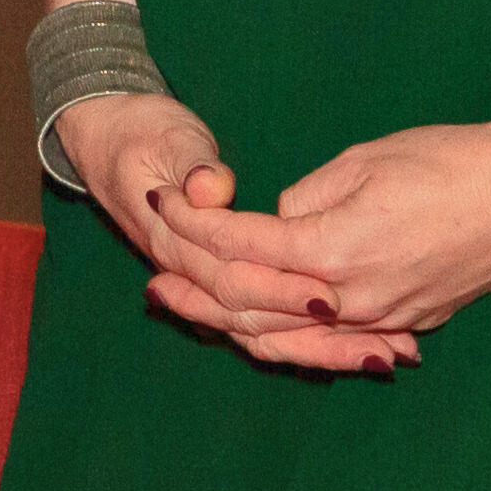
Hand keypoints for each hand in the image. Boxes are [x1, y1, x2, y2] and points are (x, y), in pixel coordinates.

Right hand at [55, 93, 378, 373]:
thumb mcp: (167, 139)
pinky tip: (368, 351)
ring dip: (327, 351)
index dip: (281, 285)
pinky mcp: (214, 282)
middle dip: (319, 334)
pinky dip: (315, 345)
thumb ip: (193, 165)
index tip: (329, 294)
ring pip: (264, 335)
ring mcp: (197, 280)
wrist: (101, 133)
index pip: (233, 270)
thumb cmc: (139, 132)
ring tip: (389, 358)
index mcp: (170, 234)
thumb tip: (211, 188)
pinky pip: (267, 329)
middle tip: (379, 344)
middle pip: (255, 316)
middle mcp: (184, 268)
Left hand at [179, 113, 490, 356]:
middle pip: (252, 304)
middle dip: (197, 289)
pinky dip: (291, 336)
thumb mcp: (364, 162)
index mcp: (332, 249)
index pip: (239, 245)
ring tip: (192, 310)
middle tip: (152, 281)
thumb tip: (278, 220)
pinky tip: (264, 329)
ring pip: (291, 335)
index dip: (192, 225)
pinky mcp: (410, 322)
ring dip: (236, 324)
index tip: (160, 203)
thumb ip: (307, 199)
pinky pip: (335, 340)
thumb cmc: (451, 161)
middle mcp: (352, 297)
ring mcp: (384, 318)